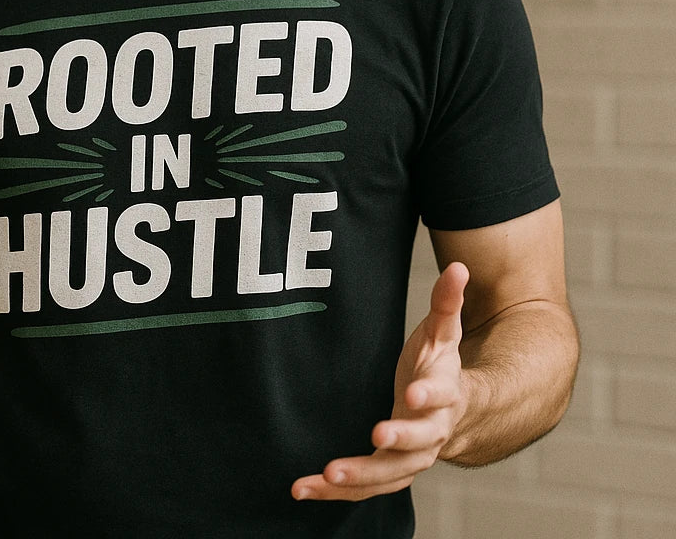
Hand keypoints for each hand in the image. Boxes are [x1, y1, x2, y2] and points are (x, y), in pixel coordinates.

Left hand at [291, 262, 469, 501]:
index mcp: (446, 396)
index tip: (410, 391)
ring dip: (359, 478)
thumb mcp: (444, 332)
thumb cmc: (439, 365)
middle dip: (398, 440)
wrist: (454, 412)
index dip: (428, 394)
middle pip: (419, 443)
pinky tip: (301, 489)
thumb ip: (447, 302)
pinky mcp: (387, 470)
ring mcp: (411, 457)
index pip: (440, 396)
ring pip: (389, 474)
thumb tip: (459, 267)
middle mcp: (431, 432)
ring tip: (325, 474)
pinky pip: (364, 488)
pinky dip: (334, 492)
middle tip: (374, 435)